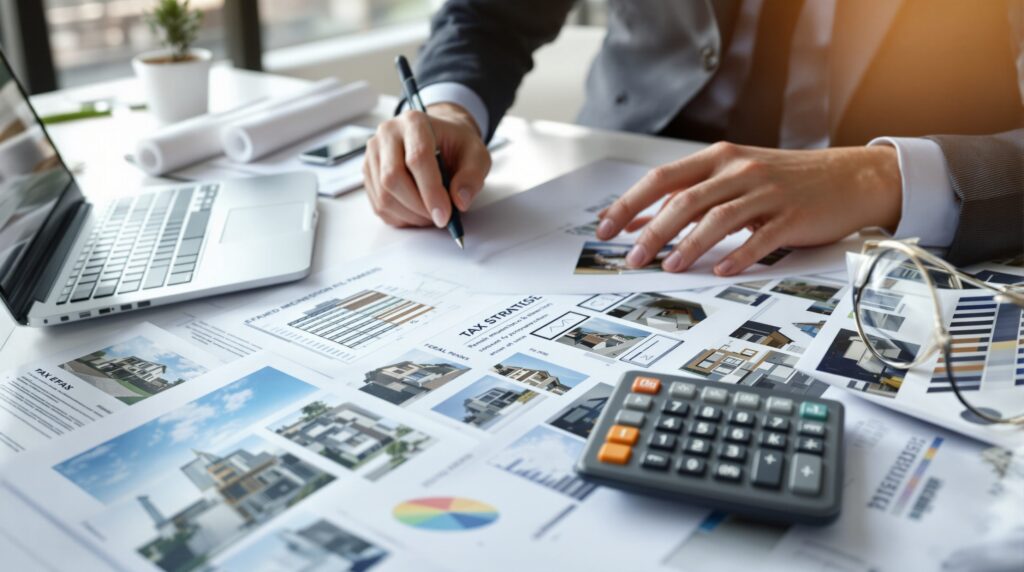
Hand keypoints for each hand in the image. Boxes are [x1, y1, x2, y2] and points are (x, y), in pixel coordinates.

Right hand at [363, 103, 491, 227]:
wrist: (439, 138)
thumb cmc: (455, 145)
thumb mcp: (476, 155)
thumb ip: (472, 176)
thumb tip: (459, 201)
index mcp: (415, 122)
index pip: (417, 158)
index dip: (431, 191)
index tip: (445, 215)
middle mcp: (388, 134)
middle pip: (392, 178)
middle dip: (419, 207)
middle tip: (440, 219)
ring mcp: (373, 154)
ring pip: (384, 196)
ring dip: (410, 215)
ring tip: (431, 214)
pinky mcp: (369, 173)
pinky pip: (378, 205)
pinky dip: (401, 217)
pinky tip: (418, 212)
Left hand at [596, 142, 901, 275]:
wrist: (849, 176)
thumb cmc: (784, 180)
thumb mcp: (732, 178)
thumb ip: (687, 195)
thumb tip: (635, 220)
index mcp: (719, 157)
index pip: (662, 179)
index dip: (629, 204)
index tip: (605, 228)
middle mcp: (739, 169)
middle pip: (684, 200)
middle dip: (652, 232)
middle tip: (632, 258)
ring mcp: (767, 191)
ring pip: (717, 218)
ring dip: (687, 246)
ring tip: (668, 267)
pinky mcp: (792, 215)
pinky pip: (760, 238)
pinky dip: (737, 256)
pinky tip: (720, 270)